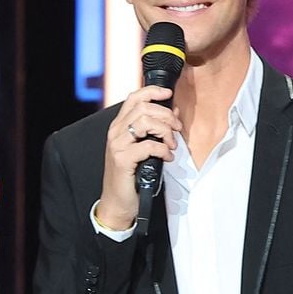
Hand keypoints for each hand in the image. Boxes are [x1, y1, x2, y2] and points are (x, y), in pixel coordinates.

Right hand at [95, 86, 181, 229]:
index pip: (134, 97)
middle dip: (166, 115)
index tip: (169, 93)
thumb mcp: (144, 147)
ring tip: (171, 144)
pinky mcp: (122, 159)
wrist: (117, 202)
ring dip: (165, 131)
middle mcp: (116, 132)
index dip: (153, 91)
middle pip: (143, 107)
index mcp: (120, 125)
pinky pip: (148, 145)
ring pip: (144, 122)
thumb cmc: (131, 175)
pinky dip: (163, 149)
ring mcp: (117, 145)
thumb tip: (174, 111)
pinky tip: (167, 157)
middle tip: (176, 128)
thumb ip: (156, 128)